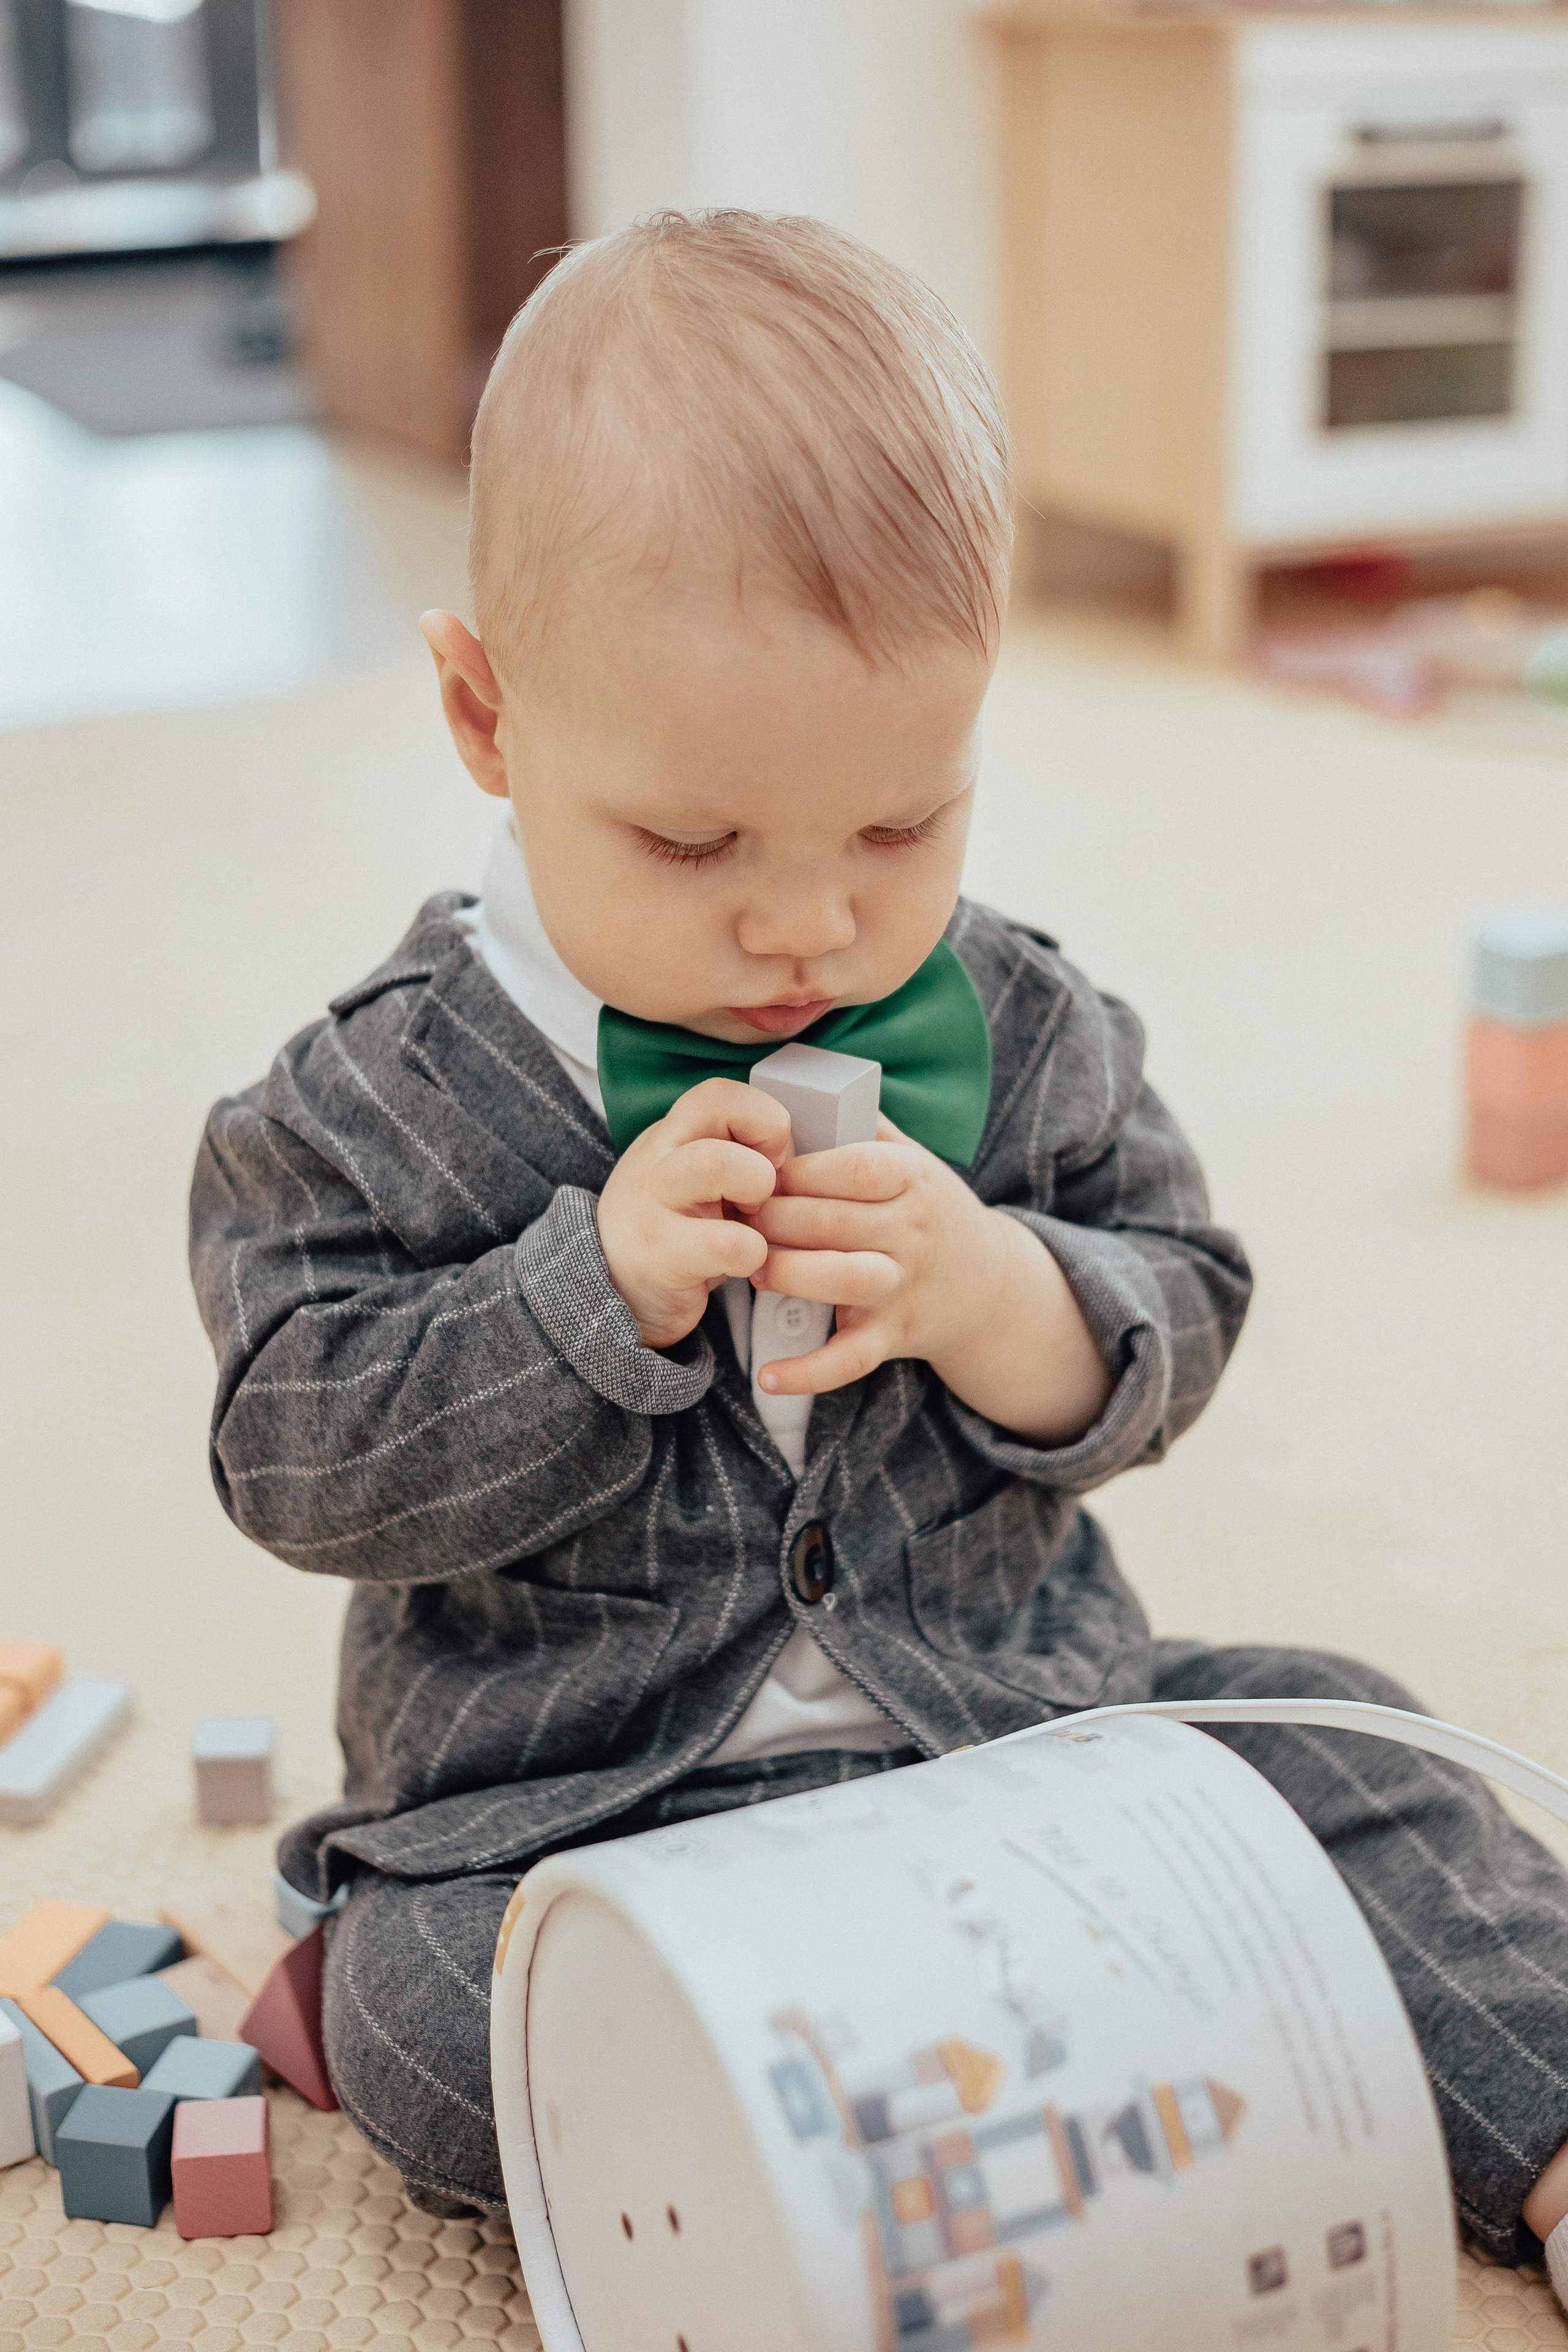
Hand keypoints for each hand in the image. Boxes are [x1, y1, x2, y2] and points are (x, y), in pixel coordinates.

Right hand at [596, 1079, 790, 1348]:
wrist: (613, 1291)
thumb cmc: (677, 1229)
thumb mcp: (696, 1179)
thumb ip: (737, 1155)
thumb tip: (805, 1156)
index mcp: (672, 1135)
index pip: (720, 1092)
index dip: (762, 1119)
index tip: (772, 1160)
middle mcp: (657, 1158)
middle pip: (716, 1109)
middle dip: (761, 1150)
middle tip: (763, 1195)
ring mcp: (653, 1204)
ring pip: (714, 1162)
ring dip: (756, 1190)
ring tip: (753, 1222)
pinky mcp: (660, 1257)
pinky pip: (725, 1243)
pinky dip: (752, 1252)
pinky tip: (746, 1262)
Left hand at [746, 1115, 1112, 1443]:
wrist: (989, 1285)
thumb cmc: (928, 1209)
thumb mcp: (911, 1158)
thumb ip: (862, 1125)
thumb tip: (800, 1082)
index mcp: (912, 1178)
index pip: (851, 1166)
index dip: (796, 1169)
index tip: (755, 1170)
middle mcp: (913, 1230)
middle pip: (830, 1221)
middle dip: (771, 1219)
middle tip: (735, 1217)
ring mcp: (905, 1285)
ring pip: (841, 1280)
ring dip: (785, 1274)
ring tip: (751, 1268)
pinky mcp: (896, 1335)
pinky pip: (850, 1358)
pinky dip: (809, 1372)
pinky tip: (767, 1376)